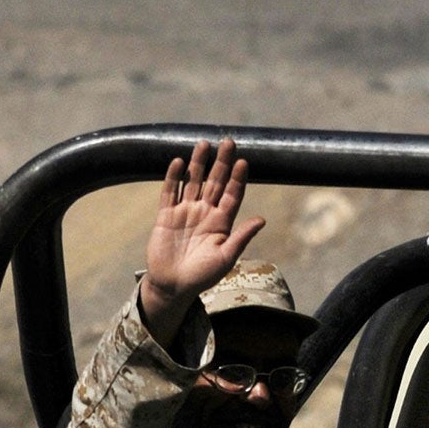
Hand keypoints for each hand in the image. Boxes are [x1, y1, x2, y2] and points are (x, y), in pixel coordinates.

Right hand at [141, 138, 260, 347]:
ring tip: (203, 144)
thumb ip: (241, 237)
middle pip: (215, 182)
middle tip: (228, 141)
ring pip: (193, 182)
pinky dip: (174, 178)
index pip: (233, 195)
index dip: (238, 178)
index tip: (244, 162)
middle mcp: (205, 213)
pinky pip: (170, 192)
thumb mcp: (226, 257)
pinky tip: (178, 162)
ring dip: (198, 164)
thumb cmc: (203, 276)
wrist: (174, 286)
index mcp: (222, 222)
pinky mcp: (166, 216)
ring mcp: (185, 212)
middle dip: (221, 162)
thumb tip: (262, 219)